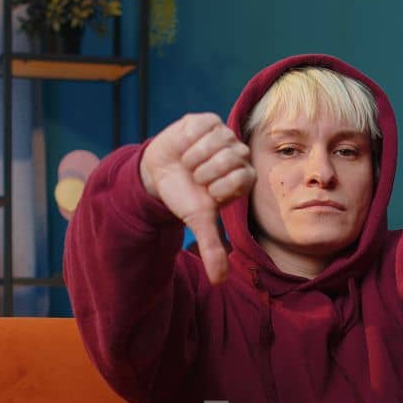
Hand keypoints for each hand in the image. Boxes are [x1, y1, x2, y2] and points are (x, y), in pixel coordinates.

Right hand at [139, 113, 254, 284]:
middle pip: (229, 159)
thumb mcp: (197, 222)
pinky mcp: (208, 121)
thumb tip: (220, 282)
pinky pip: (202, 127)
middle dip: (204, 172)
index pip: (240, 179)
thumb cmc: (184, 196)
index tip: (205, 192)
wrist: (158, 174)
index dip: (216, 187)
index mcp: (243, 178)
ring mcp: (224, 136)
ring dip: (194, 156)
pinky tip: (184, 147)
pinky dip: (187, 140)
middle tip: (195, 177)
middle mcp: (239, 155)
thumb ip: (212, 248)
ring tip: (188, 163)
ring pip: (216, 143)